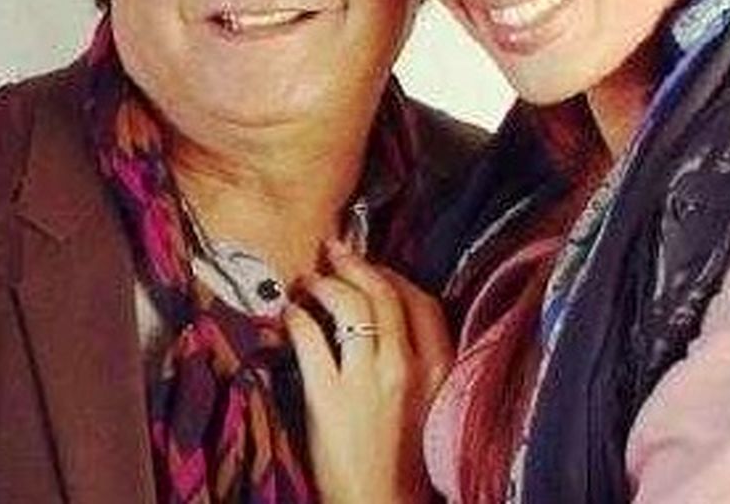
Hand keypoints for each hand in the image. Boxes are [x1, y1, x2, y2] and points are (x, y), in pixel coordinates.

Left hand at [284, 239, 452, 503]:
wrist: (383, 503)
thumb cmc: (408, 459)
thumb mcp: (432, 403)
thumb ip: (423, 362)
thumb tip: (394, 324)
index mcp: (439, 366)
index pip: (422, 302)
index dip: (395, 277)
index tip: (375, 269)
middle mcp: (407, 365)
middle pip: (384, 294)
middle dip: (357, 265)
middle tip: (334, 251)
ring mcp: (368, 379)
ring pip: (349, 306)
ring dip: (324, 284)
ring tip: (308, 280)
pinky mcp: (330, 396)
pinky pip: (311, 338)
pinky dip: (298, 317)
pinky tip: (290, 314)